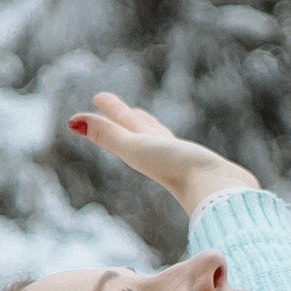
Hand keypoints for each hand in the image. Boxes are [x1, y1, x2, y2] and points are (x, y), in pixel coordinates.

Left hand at [67, 91, 257, 216]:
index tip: (98, 97)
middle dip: (123, 116)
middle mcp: (157, 154)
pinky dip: (174, 139)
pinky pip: (181, 147)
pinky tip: (181, 145)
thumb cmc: (176, 169)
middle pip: (135, 129)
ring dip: (147, 126)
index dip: (110, 110)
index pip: (121, 125)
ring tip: (142, 119)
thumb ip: (108, 135)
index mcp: (141, 150)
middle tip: (110, 102)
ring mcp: (178, 158)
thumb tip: (72, 122)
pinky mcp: (200, 164)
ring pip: (157, 137)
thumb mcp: (137, 147)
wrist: (218, 192)